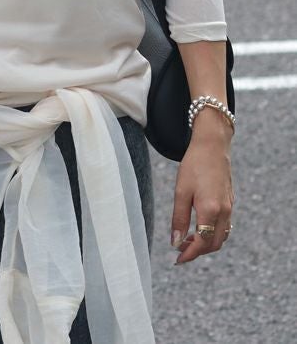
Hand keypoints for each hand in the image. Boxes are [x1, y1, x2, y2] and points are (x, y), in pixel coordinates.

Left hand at [170, 113, 233, 263]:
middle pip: (214, 244)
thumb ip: (179, 218)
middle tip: (180, 251)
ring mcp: (229, 208)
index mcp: (210, 210)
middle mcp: (224, 213)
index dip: (190, 254)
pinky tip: (199, 228)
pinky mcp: (230, 203)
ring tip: (187, 241)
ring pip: (221, 237)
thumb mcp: (181, 192)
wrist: (212, 147)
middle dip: (198, 251)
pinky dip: (213, 233)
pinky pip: (224, 227)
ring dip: (206, 244)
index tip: (177, 260)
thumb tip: (175, 242)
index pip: (202, 243)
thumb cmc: (193, 166)